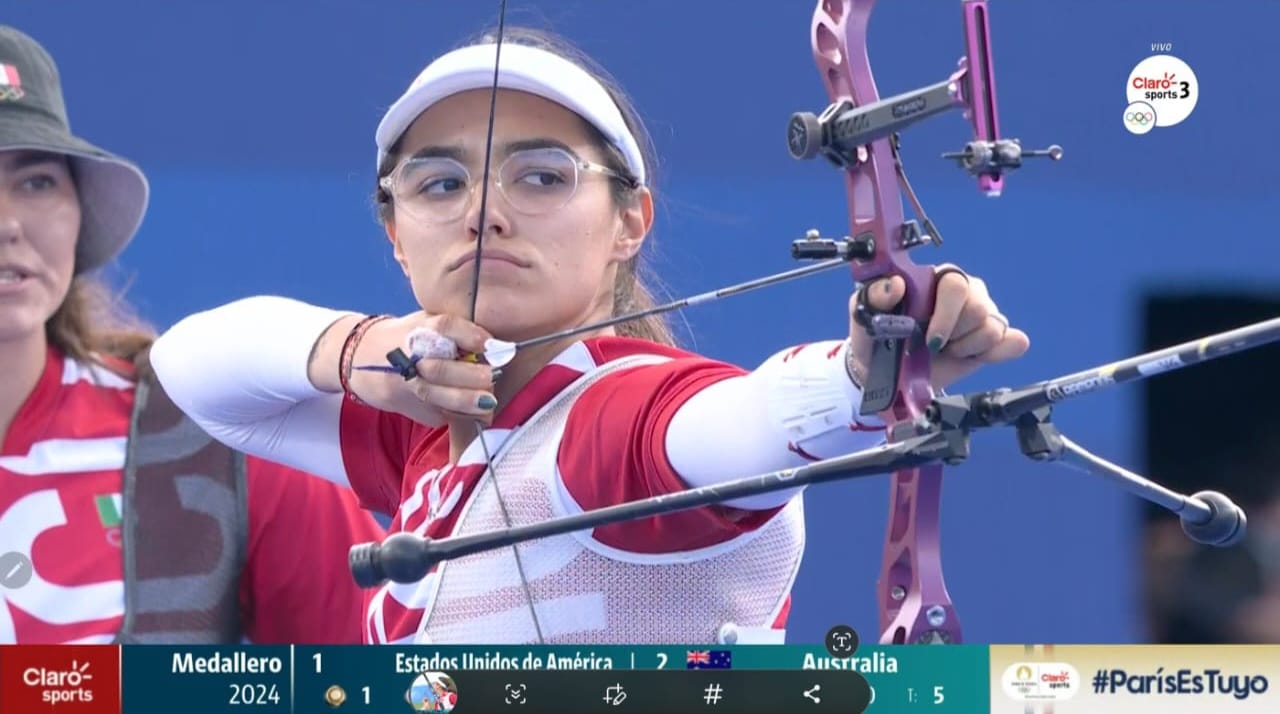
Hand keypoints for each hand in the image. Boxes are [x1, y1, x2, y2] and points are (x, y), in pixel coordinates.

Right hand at [345, 313, 498, 426]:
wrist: (360, 361)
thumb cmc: (405, 338)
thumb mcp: (424, 322)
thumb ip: (455, 331)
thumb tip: (494, 347)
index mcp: (418, 328)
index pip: (445, 326)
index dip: (470, 335)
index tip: (490, 344)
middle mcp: (409, 356)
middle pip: (440, 368)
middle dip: (471, 376)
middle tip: (494, 376)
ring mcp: (406, 385)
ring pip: (438, 397)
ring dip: (467, 401)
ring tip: (489, 402)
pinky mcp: (410, 407)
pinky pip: (440, 413)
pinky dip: (462, 414)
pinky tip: (479, 413)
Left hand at [848, 264, 1029, 390]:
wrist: (884, 373)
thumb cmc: (876, 335)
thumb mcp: (865, 311)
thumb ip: (876, 293)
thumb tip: (896, 284)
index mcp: (935, 278)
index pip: (956, 285)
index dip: (946, 315)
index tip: (930, 340)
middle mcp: (965, 291)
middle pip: (979, 308)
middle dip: (954, 335)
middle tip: (933, 345)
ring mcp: (983, 313)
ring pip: (993, 328)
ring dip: (966, 348)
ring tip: (945, 350)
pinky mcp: (995, 339)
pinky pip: (1014, 341)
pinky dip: (996, 354)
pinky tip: (971, 357)